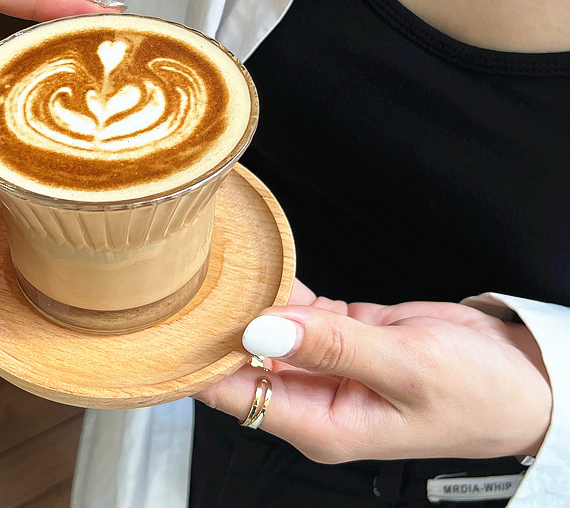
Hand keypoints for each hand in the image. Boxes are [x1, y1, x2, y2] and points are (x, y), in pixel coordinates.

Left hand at [196, 280, 551, 461]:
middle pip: (243, 361)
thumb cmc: (475, 392)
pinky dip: (279, 289)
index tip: (171, 327)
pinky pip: (297, 309)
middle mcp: (313, 397)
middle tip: (183, 281)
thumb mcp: (405, 368)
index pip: (237, 396)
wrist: (515, 376)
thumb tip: (261, 331)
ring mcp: (324, 363)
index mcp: (321, 424)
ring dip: (245, 301)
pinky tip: (257, 264)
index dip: (200, 363)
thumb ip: (332, 347)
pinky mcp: (338, 334)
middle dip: (215, 326)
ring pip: (267, 329)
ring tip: (211, 264)